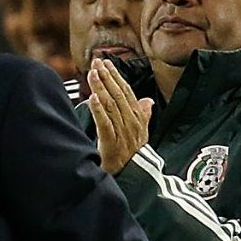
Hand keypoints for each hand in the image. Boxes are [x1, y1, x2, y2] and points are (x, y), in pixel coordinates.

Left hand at [87, 58, 153, 173]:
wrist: (132, 177)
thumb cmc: (133, 155)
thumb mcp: (141, 133)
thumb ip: (144, 115)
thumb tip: (148, 100)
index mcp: (137, 118)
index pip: (125, 91)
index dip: (115, 76)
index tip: (105, 63)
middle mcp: (131, 122)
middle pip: (118, 94)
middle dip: (106, 76)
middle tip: (96, 62)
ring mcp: (122, 132)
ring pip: (111, 105)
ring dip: (101, 87)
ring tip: (93, 74)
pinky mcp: (112, 143)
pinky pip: (105, 123)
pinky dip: (99, 110)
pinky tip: (93, 98)